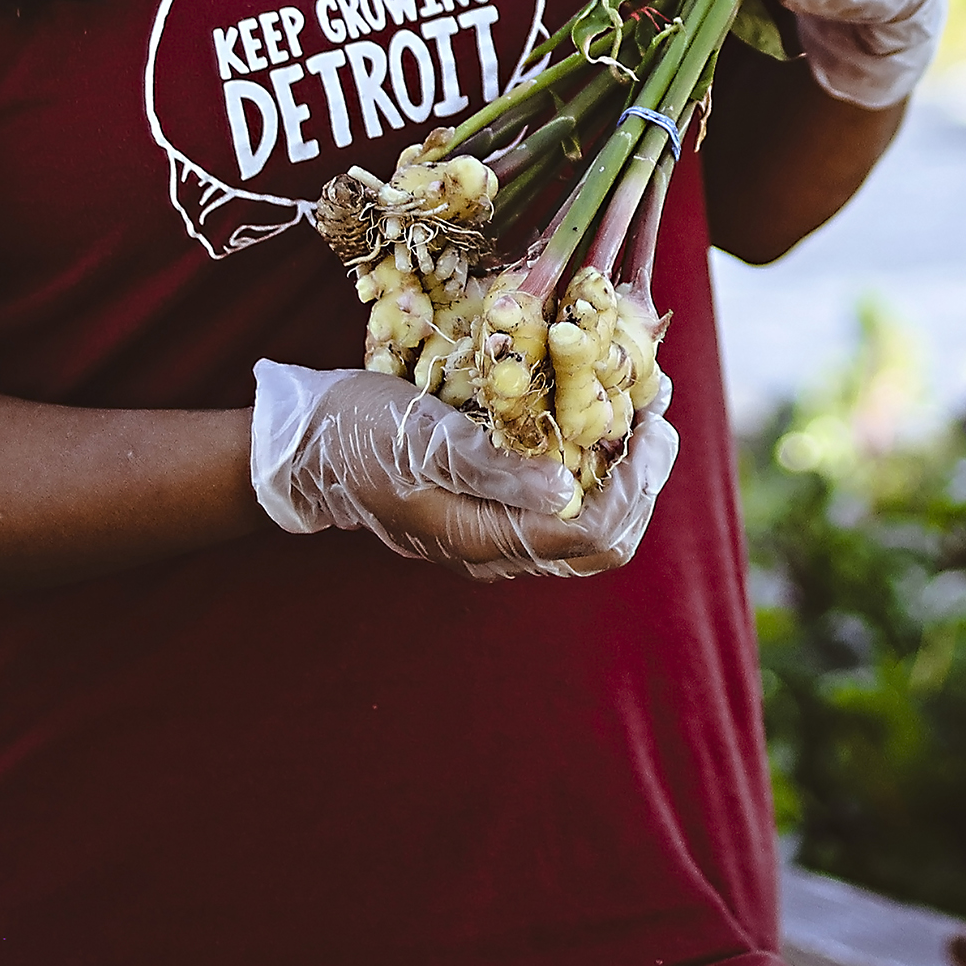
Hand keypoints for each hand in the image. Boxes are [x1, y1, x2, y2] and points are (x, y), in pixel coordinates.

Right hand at [248, 361, 672, 579]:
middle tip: (660, 416)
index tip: (652, 424)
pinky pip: (563, 512)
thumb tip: (562, 491)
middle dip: (643, 483)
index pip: (589, 533)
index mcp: (480, 537)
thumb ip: (490, 468)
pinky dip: (595, 474)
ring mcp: (493, 538)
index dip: (635, 483)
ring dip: (625, 478)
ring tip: (642, 415)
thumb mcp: (421, 438)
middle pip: (603, 544)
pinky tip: (599, 428)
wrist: (306, 450)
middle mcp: (496, 551)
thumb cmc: (359, 434)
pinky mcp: (489, 515)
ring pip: (589, 532)